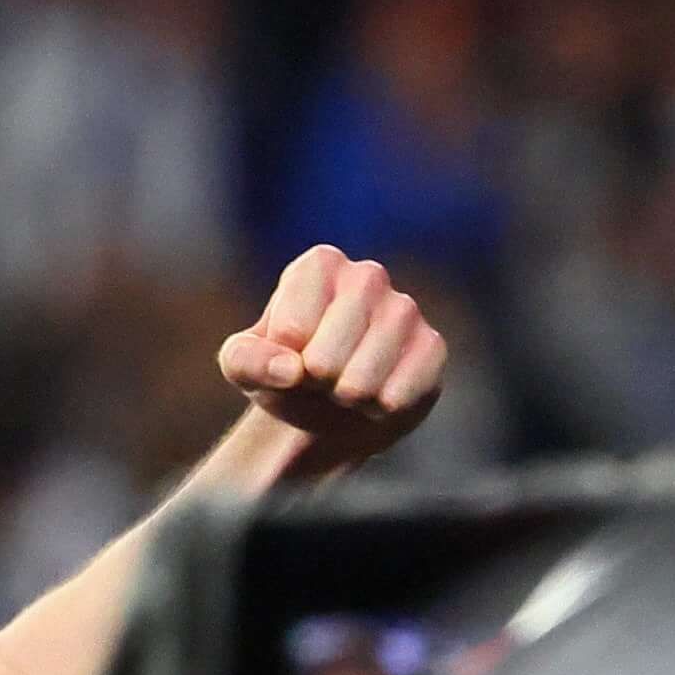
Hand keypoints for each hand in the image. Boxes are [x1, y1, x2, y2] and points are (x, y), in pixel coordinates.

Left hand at [218, 245, 447, 480]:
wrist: (327, 407)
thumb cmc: (282, 372)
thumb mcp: (243, 365)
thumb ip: (246, 360)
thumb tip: (289, 369)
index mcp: (319, 266)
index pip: (291, 327)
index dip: (283, 358)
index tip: (288, 354)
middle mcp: (367, 277)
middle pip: (326, 355)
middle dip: (314, 382)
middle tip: (318, 378)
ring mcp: (404, 309)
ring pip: (366, 375)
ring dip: (346, 397)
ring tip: (344, 389)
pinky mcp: (432, 347)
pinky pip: (402, 390)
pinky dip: (379, 408)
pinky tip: (375, 400)